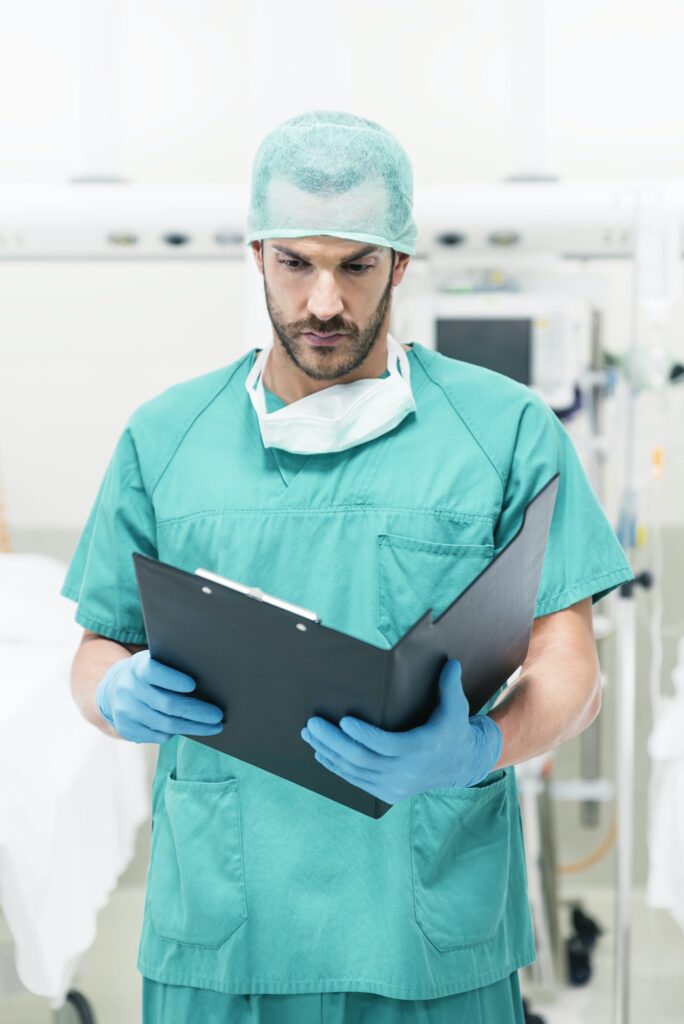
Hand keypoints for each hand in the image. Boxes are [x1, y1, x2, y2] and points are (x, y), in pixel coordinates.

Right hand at [96, 650, 223, 743]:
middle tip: (217, 715)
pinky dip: (176, 732)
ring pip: (166, 724)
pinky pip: (158, 736)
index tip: (193, 685)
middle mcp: (128, 689)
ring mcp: (126, 711)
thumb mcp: (156, 662)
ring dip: (194, 727)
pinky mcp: (127, 729)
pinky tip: (190, 728)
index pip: (154, 672)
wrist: (115, 690)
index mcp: (137, 667)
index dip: (173, 679)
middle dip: (196, 711)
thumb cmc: (149, 674)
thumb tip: (210, 679)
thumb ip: (174, 667)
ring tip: (214, 726)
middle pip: (167, 704)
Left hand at [301, 659, 502, 803]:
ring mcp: (396, 786)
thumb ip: (450, 685)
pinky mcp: (387, 794)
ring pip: (354, 771)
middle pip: (362, 759)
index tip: (344, 720)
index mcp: (422, 749)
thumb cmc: (453, 729)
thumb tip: (452, 661)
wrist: (461, 764)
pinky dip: (336, 767)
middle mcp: (407, 772)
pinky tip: (321, 753)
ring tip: (309, 734)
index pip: (387, 745)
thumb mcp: (457, 707)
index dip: (364, 735)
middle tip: (312, 724)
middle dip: (333, 741)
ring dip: (328, 753)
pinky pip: (356, 781)